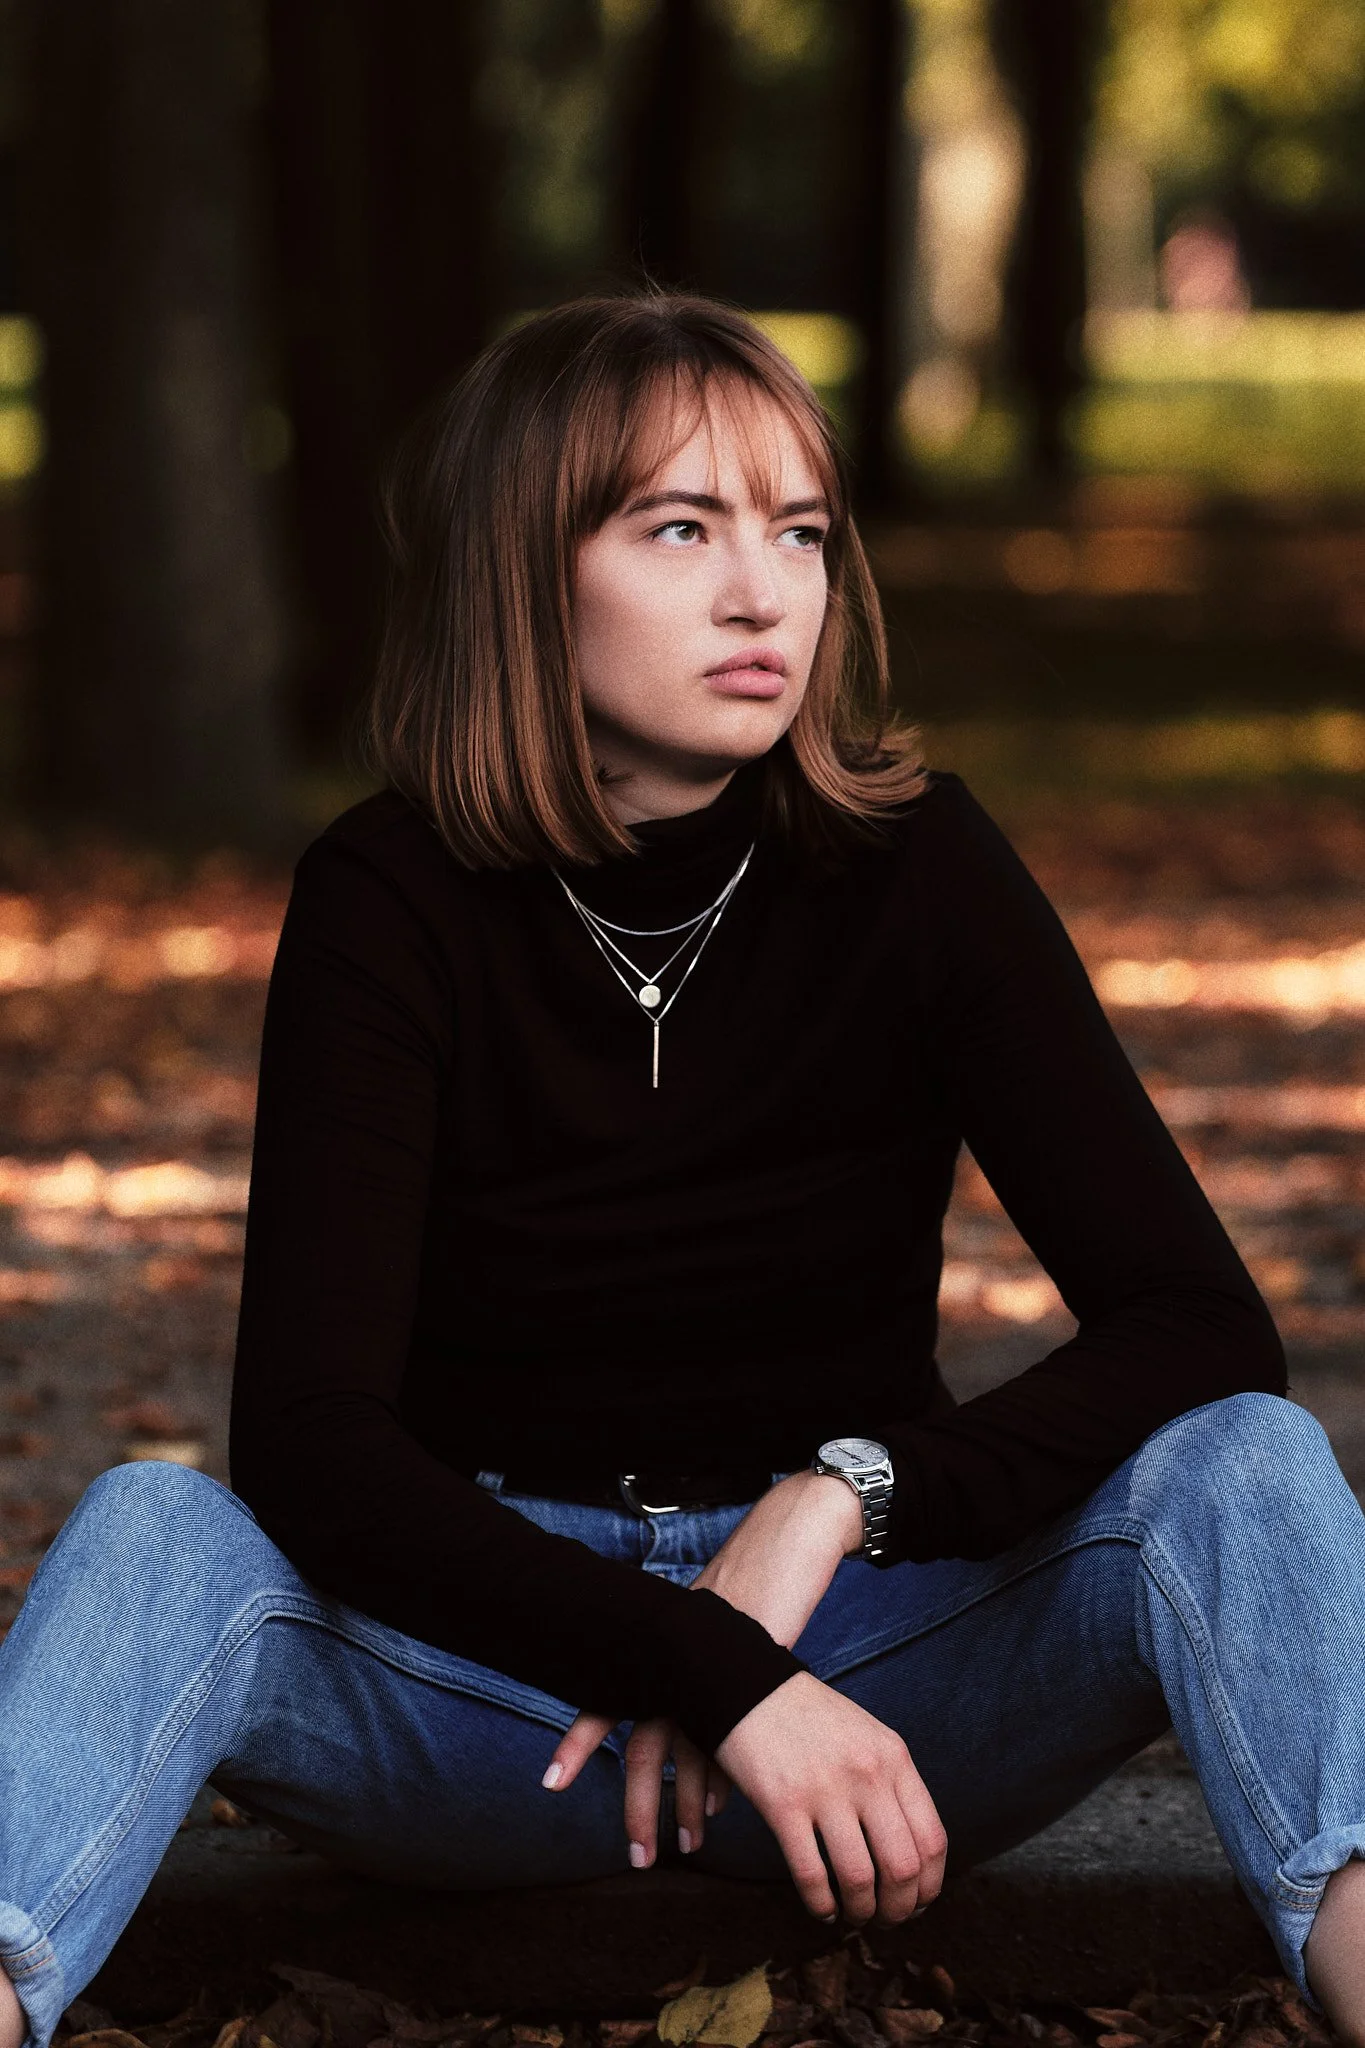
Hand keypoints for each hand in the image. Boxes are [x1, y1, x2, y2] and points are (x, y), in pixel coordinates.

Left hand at [540, 1473, 909, 1887]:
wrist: (785, 1549)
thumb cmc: (743, 1588)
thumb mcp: (701, 1625)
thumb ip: (680, 1667)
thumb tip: (671, 1715)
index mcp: (654, 1652)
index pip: (606, 1702)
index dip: (576, 1742)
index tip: (551, 1782)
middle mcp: (674, 1669)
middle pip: (642, 1751)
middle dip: (635, 1807)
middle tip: (636, 1855)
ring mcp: (712, 1681)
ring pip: (687, 1761)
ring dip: (683, 1808)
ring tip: (685, 1843)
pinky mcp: (749, 1688)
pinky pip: (729, 1748)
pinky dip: (721, 1783)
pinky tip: (719, 1808)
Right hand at [714, 1667, 947, 1926]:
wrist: (748, 1683)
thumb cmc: (811, 1718)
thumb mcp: (867, 1736)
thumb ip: (892, 1785)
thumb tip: (913, 1856)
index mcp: (894, 1757)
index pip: (932, 1839)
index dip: (930, 1886)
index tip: (917, 1902)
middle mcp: (866, 1774)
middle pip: (903, 1868)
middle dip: (898, 1909)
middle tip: (886, 1919)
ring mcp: (825, 1789)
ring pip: (859, 1879)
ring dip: (860, 1912)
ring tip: (853, 1916)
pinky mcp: (783, 1804)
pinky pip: (811, 1875)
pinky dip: (820, 1905)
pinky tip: (821, 1909)